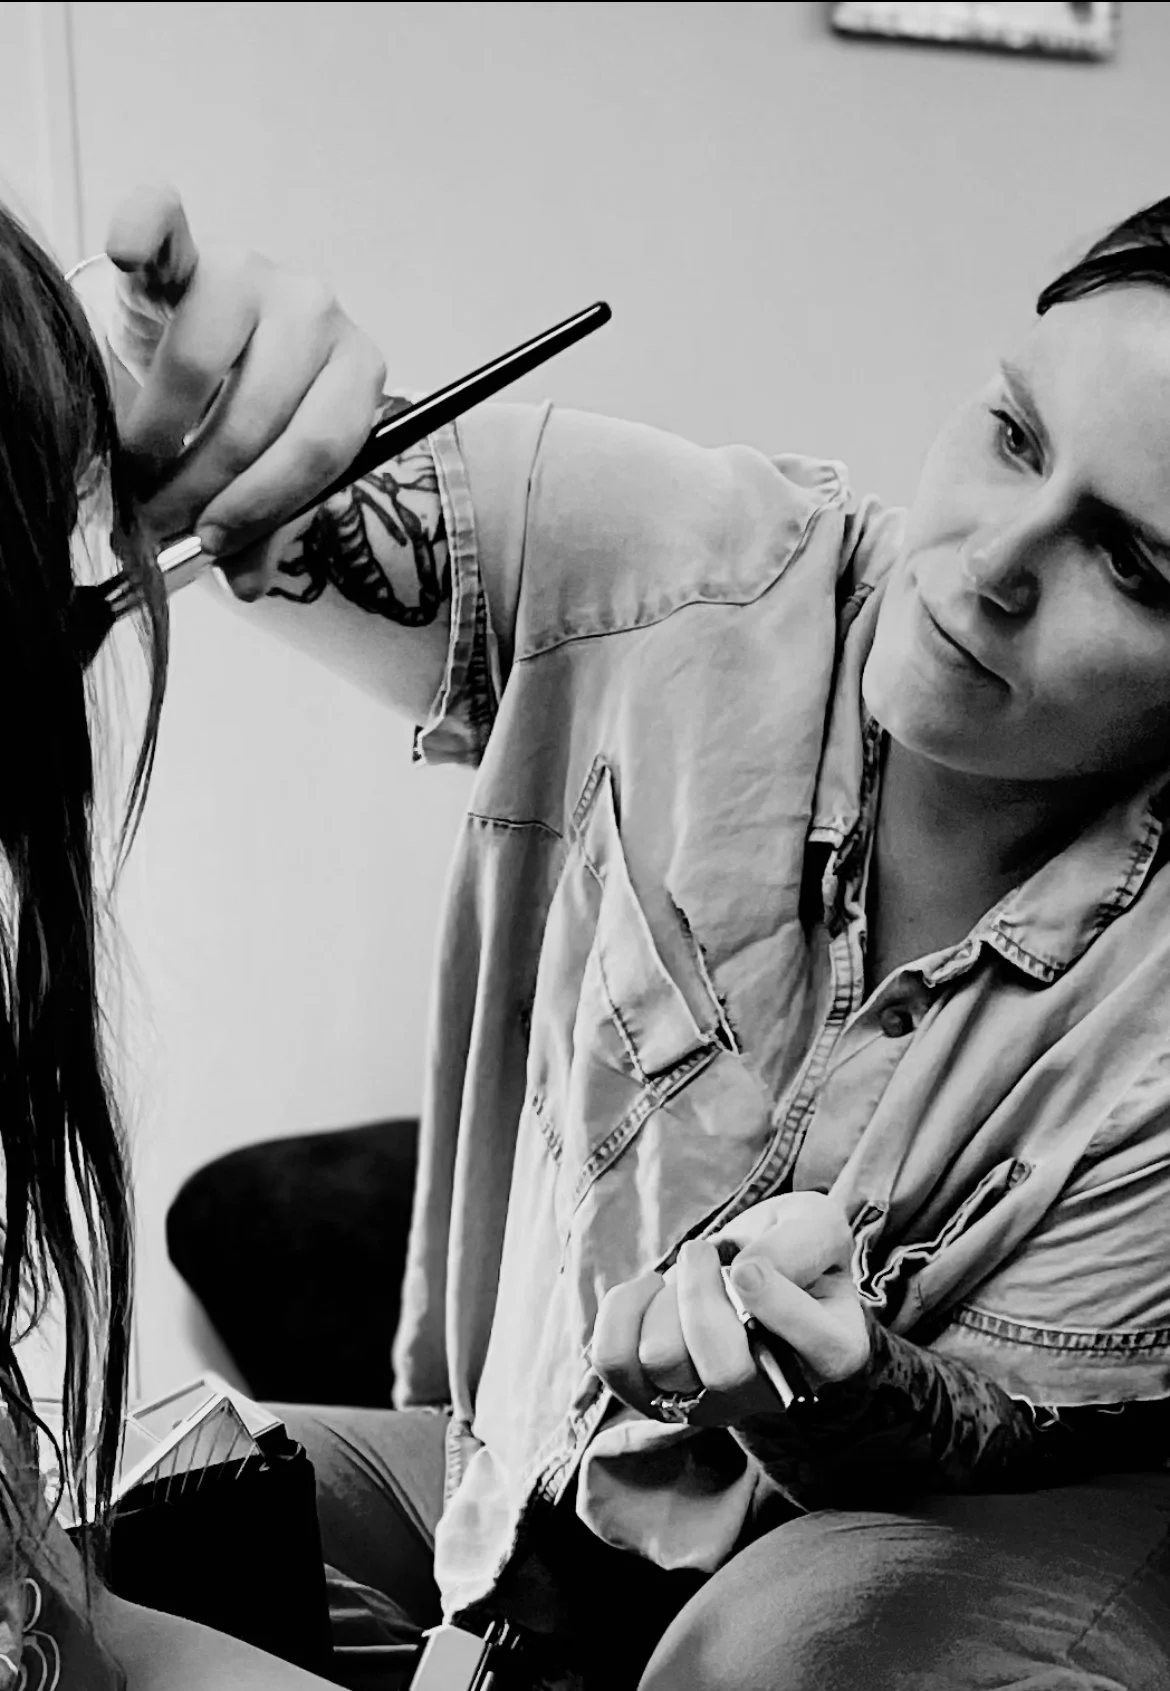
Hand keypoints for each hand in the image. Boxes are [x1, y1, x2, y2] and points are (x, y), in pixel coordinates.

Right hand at [80, 184, 385, 589]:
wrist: (206, 345)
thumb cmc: (247, 413)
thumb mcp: (269, 473)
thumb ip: (264, 526)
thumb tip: (243, 581)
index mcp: (356, 374)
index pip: (320, 448)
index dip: (261, 503)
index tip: (214, 540)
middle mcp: (316, 312)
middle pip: (257, 413)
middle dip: (203, 484)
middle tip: (163, 521)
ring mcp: (252, 271)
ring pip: (202, 358)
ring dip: (161, 430)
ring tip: (138, 469)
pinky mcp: (188, 244)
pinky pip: (162, 222)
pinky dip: (141, 234)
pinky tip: (129, 257)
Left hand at [591, 1192, 868, 1424]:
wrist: (748, 1266)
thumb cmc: (791, 1247)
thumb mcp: (816, 1223)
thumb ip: (801, 1243)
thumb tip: (747, 1274)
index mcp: (834, 1352)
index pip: (815, 1351)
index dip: (774, 1302)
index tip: (748, 1264)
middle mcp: (772, 1392)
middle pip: (723, 1370)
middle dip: (700, 1295)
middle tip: (705, 1254)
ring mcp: (711, 1403)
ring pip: (663, 1360)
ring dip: (666, 1298)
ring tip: (688, 1277)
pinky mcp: (655, 1395)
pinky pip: (613, 1360)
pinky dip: (623, 1309)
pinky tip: (653, 1291)